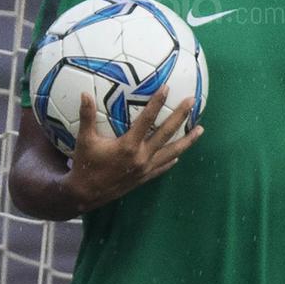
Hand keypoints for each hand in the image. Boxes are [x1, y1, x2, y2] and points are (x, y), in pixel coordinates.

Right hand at [60, 86, 201, 212]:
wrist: (86, 195)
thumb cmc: (85, 165)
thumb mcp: (84, 140)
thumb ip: (86, 116)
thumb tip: (84, 93)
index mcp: (129, 146)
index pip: (147, 120)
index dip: (157, 103)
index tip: (167, 88)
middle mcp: (142, 157)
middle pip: (166, 133)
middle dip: (180, 116)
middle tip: (192, 101)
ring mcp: (146, 169)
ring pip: (172, 152)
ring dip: (187, 141)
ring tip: (200, 129)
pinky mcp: (144, 178)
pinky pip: (162, 167)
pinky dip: (171, 160)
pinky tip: (179, 155)